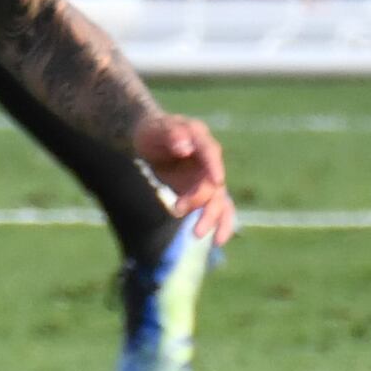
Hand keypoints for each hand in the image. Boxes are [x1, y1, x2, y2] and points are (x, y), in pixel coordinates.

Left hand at [132, 111, 234, 245]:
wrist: (151, 140)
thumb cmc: (154, 132)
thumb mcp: (158, 129)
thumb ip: (172, 134)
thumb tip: (185, 146)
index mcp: (200, 139)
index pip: (211, 152)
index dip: (215, 166)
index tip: (217, 181)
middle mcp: (209, 160)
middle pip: (214, 184)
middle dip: (205, 205)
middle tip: (187, 220)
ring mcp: (208, 177)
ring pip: (219, 200)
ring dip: (213, 218)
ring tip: (199, 235)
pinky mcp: (202, 191)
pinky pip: (214, 208)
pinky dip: (216, 223)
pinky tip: (215, 241)